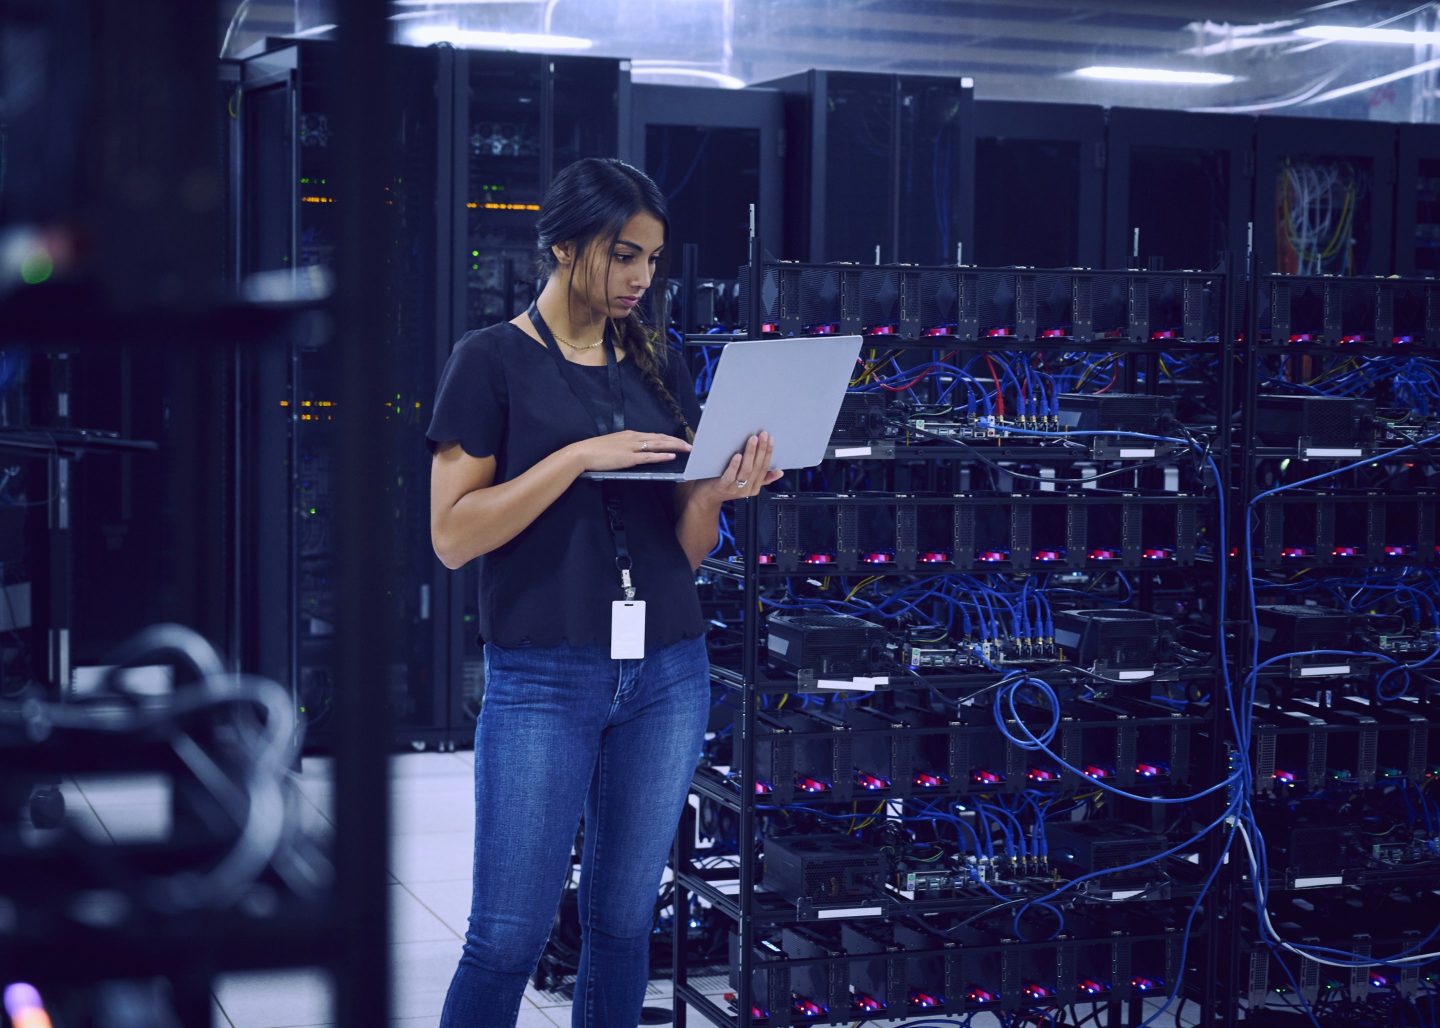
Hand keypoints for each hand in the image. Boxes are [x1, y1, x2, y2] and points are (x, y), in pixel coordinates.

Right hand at [571, 430, 691, 471]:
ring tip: (687, 449)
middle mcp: (634, 438)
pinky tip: (672, 456)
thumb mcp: (613, 444)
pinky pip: (649, 456)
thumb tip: (633, 450)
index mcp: (630, 434)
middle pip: (660, 438)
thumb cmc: (594, 450)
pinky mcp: (629, 458)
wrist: (582, 453)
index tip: (678, 441)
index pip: (654, 435)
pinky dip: (662, 456)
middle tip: (691, 445)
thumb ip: (625, 446)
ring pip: (658, 445)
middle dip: (676, 441)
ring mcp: (632, 447)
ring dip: (674, 446)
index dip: (668, 438)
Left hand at [695, 431, 782, 501]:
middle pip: (757, 467)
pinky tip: (737, 455)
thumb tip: (779, 472)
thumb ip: (762, 478)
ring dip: (751, 453)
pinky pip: (730, 475)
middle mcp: (746, 489)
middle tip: (763, 435)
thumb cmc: (724, 486)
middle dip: (762, 449)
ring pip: (746, 470)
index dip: (768, 453)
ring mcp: (734, 488)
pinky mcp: (722, 487)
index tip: (770, 439)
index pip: (765, 468)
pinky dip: (735, 465)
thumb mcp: (745, 483)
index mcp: (754, 487)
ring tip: (753, 440)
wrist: (705, 498)